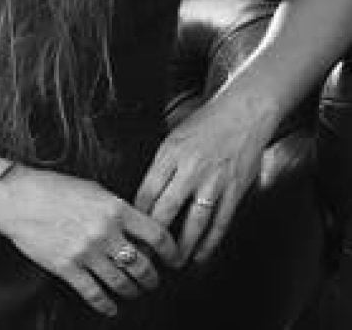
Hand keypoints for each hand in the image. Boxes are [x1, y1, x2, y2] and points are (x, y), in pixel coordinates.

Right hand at [0, 165, 179, 318]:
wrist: (18, 198)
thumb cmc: (53, 187)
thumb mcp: (93, 188)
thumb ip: (117, 207)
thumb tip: (138, 225)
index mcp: (115, 208)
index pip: (157, 235)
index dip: (172, 251)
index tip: (175, 258)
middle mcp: (105, 232)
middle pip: (143, 266)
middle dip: (153, 278)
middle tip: (154, 280)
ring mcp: (86, 252)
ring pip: (123, 283)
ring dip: (133, 291)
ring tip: (135, 291)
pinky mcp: (68, 268)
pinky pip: (95, 294)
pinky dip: (107, 305)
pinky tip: (112, 306)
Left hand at [134, 93, 275, 265]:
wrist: (243, 113)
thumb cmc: (206, 123)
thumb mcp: (174, 137)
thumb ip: (162, 165)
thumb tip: (146, 196)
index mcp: (170, 153)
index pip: (146, 192)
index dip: (137, 217)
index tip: (132, 231)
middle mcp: (190, 169)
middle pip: (165, 211)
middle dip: (154, 238)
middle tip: (147, 255)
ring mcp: (214, 182)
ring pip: (194, 224)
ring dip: (183, 248)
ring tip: (173, 262)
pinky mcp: (234, 190)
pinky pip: (220, 223)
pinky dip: (210, 243)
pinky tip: (201, 255)